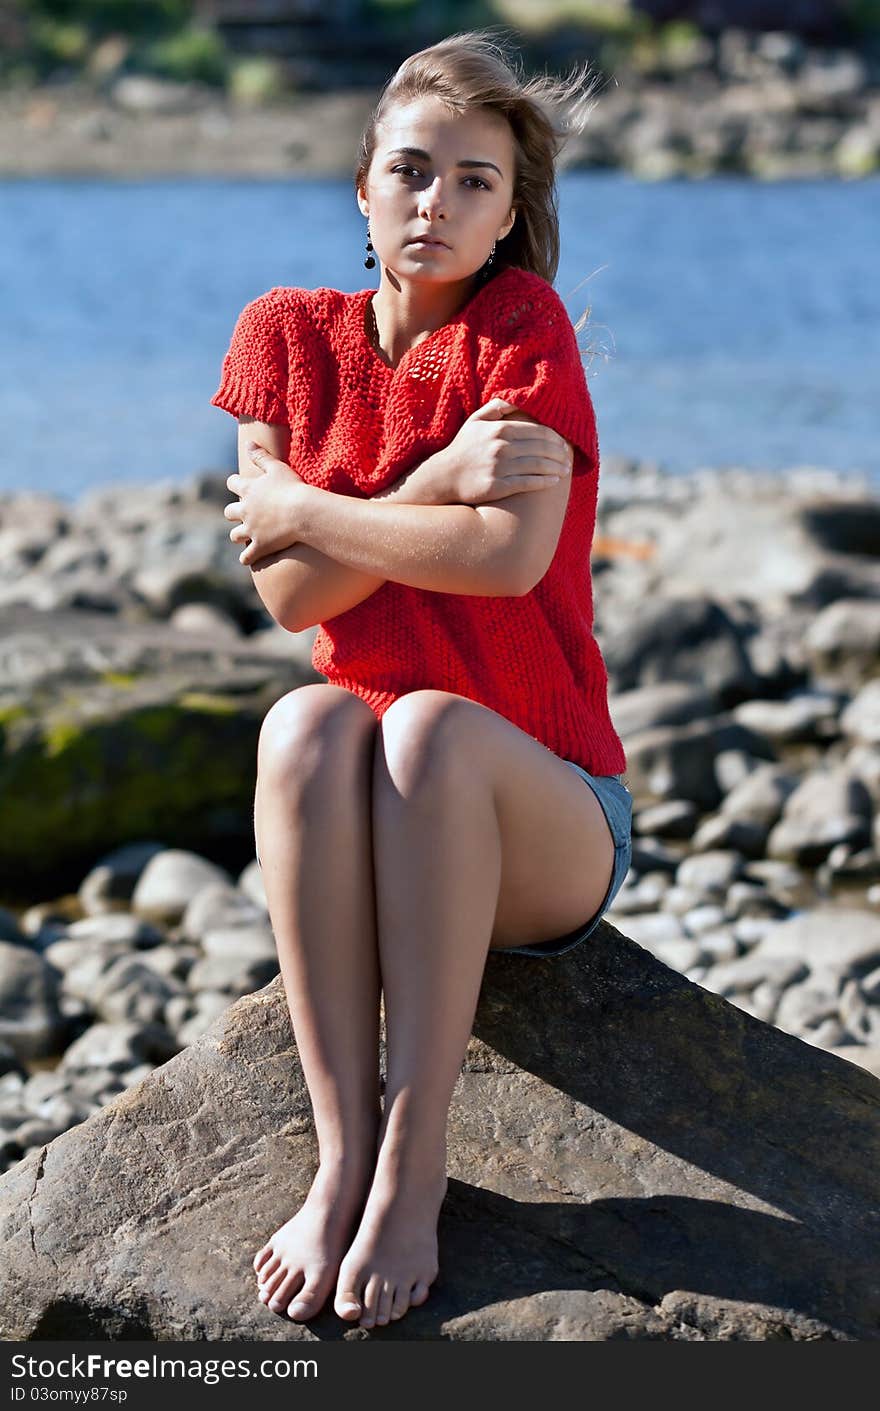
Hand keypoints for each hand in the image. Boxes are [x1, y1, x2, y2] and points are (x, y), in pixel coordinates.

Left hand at [224, 442, 306, 565]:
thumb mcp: (277, 467)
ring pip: (235, 535)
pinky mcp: (260, 546)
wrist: (303, 513)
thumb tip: (248, 442)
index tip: (238, 485)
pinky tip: (250, 559)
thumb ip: (261, 456)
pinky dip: (247, 558)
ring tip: (245, 536)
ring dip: (239, 535)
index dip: (234, 483)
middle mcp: (245, 511)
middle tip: (242, 514)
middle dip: (234, 512)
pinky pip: (247, 557)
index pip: (232, 483)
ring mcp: (251, 530)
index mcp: (248, 490)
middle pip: (229, 512)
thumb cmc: (293, 488)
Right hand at [437, 398, 573, 504]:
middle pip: (541, 448)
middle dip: (559, 453)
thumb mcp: (475, 421)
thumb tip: (516, 399)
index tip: (565, 444)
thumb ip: (496, 407)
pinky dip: (544, 482)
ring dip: (556, 468)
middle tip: (569, 458)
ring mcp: (499, 467)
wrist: (444, 477)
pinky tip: (554, 481)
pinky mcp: (497, 486)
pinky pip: (527, 483)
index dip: (556, 438)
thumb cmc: (463, 448)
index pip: (538, 431)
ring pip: (537, 465)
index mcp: (499, 429)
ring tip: (565, 470)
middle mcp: (500, 447)